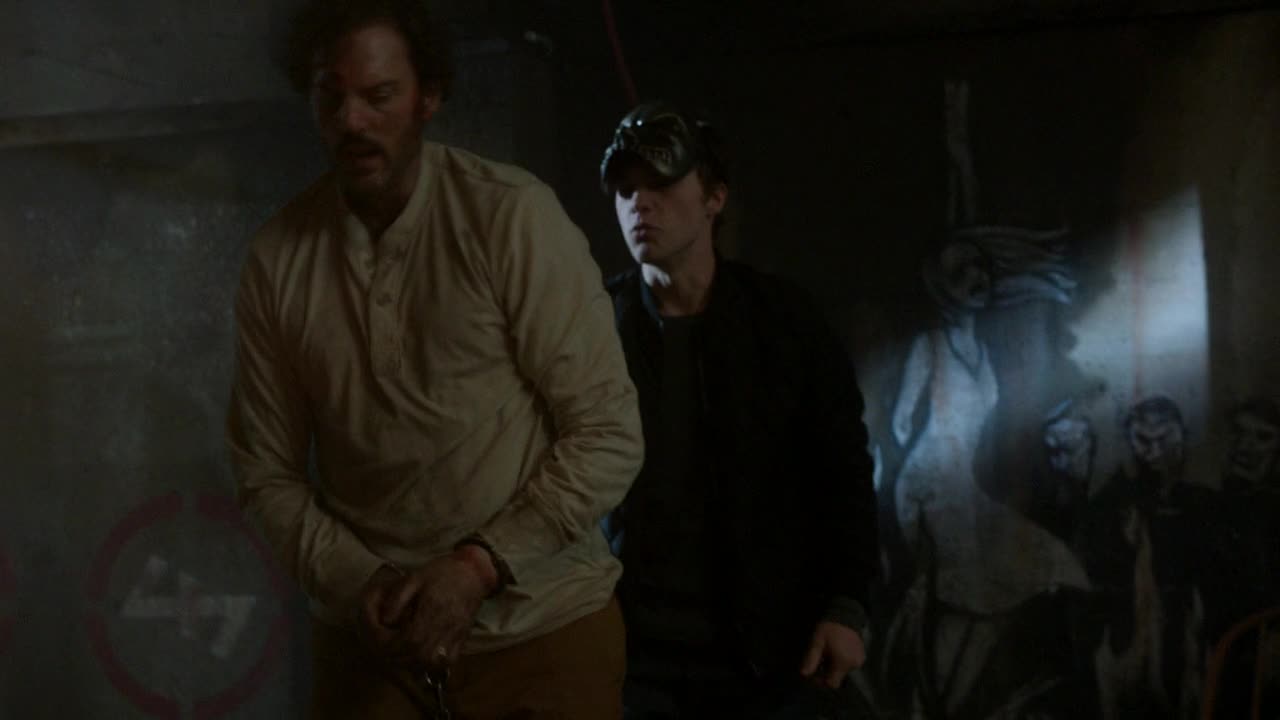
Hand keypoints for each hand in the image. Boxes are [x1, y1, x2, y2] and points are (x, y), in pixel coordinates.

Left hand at [359, 547, 498, 671]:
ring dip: (415, 663)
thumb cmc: (441, 573)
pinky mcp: (463, 638)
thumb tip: (385, 622)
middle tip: (388, 650)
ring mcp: (456, 633)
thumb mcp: (414, 578)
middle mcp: (446, 623)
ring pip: (433, 662)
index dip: (393, 646)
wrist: (473, 572)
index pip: (411, 639)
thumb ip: (397, 600)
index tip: (382, 641)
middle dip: (400, 657)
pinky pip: (448, 661)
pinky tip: (423, 656)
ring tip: (403, 653)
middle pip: (420, 655)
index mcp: (432, 606)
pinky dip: (433, 664)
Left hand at [800, 620, 865, 688]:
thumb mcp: (817, 642)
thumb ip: (811, 659)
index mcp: (843, 662)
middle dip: (827, 671)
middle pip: (837, 677)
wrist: (845, 614)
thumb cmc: (829, 628)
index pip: (832, 683)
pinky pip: (849, 665)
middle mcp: (854, 664)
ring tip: (828, 653)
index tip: (815, 672)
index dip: (821, 681)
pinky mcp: (862, 656)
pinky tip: (836, 651)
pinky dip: (841, 662)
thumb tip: (804, 674)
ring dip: (834, 667)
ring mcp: (859, 660)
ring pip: (843, 672)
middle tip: (820, 659)